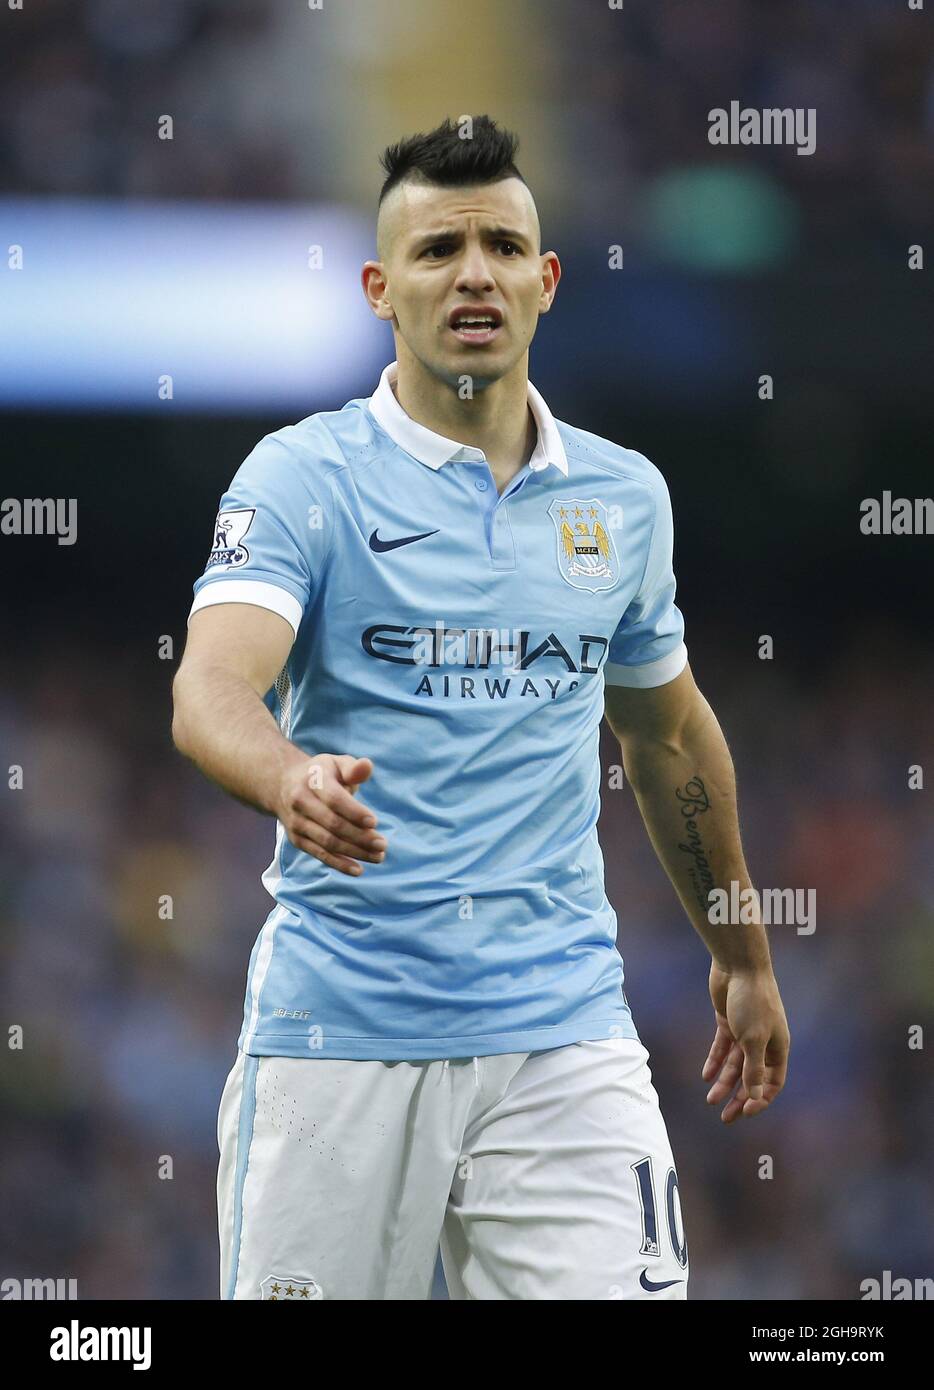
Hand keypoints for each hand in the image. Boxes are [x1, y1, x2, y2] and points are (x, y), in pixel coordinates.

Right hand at [277, 753, 386, 875]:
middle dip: (360, 836)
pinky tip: (358, 869)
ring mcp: (296, 822)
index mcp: (313, 779)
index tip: (374, 822)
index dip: (354, 812)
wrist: (283, 786)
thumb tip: (367, 766)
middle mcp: (300, 802)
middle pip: (332, 824)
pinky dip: (339, 863)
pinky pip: (319, 854)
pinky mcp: (297, 839)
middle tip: (382, 844)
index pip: (333, 799)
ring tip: (378, 856)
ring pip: (327, 842)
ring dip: (354, 852)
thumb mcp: (336, 764)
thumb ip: (353, 768)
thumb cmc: (321, 774)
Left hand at [702, 962, 789, 1122]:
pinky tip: (705, 1076)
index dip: (760, 1099)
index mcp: (777, 1048)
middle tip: (725, 1118)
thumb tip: (754, 1098)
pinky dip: (714, 1061)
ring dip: (724, 1082)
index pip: (772, 1082)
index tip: (745, 1113)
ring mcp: (745, 1032)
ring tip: (710, 1100)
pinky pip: (722, 1047)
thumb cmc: (753, 1001)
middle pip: (751, 1077)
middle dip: (739, 1097)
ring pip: (735, 1064)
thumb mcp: (753, 1039)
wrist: (739, 966)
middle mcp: (763, 1042)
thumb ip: (753, 1069)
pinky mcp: (728, 1021)